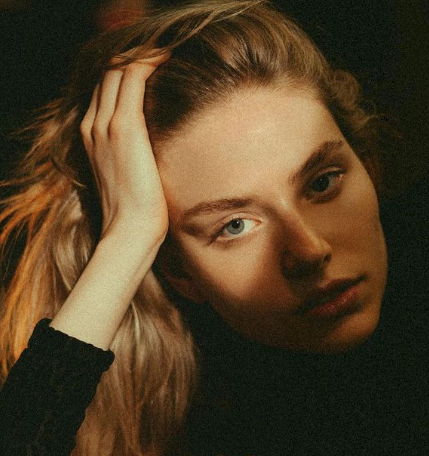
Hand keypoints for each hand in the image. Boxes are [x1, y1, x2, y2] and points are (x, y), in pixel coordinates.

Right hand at [80, 52, 168, 240]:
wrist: (129, 229)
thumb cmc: (135, 210)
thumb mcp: (128, 177)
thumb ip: (132, 155)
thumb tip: (152, 150)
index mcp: (90, 136)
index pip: (104, 91)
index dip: (124, 74)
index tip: (150, 68)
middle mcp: (93, 125)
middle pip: (108, 74)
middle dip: (133, 60)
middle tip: (162, 56)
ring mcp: (105, 125)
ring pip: (118, 70)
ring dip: (142, 56)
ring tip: (166, 53)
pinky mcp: (124, 127)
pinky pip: (132, 77)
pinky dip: (148, 62)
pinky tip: (167, 58)